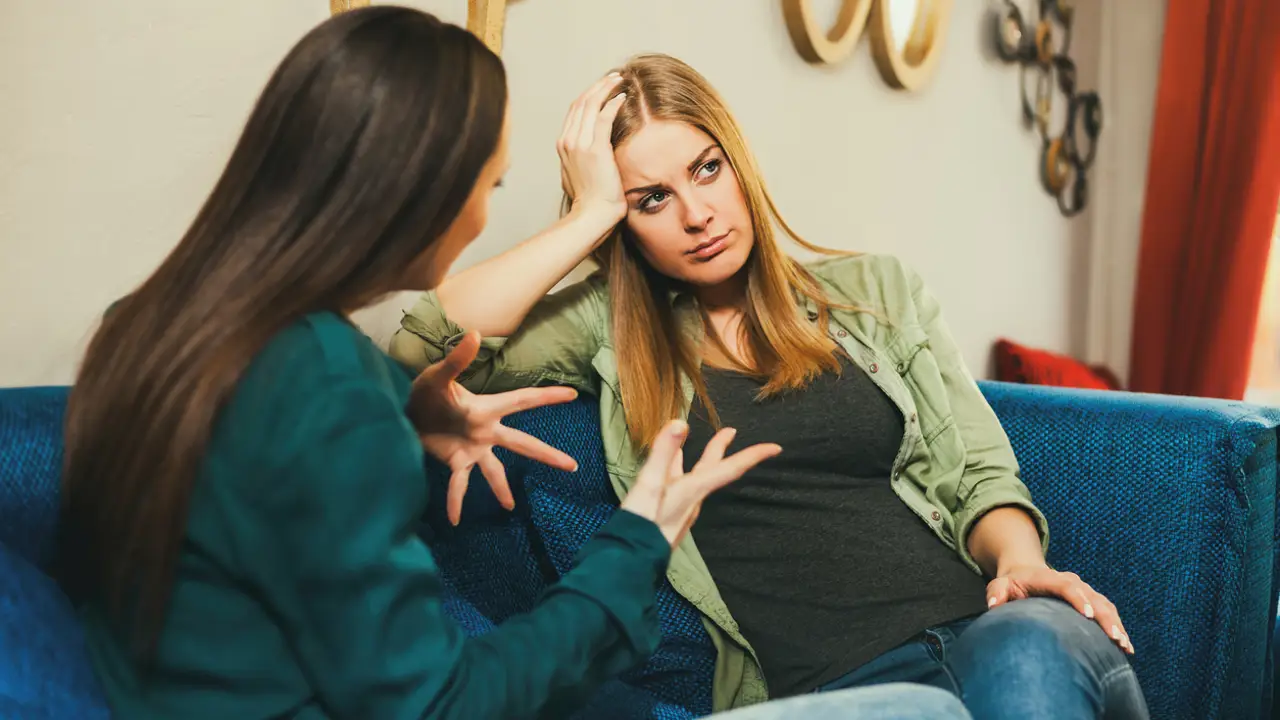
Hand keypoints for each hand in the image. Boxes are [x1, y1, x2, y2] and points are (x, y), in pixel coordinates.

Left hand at [408, 332, 579, 525]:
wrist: (402, 412)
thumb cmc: (423, 391)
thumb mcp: (438, 376)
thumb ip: (457, 359)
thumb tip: (474, 332)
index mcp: (486, 409)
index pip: (522, 401)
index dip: (546, 397)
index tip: (571, 394)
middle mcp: (486, 431)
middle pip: (522, 444)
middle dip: (546, 454)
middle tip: (572, 465)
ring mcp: (473, 449)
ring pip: (495, 471)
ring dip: (502, 488)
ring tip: (510, 507)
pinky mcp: (456, 462)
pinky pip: (459, 485)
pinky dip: (456, 502)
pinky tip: (455, 520)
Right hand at [557, 73, 626, 225]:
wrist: (592, 216)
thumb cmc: (591, 202)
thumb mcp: (580, 176)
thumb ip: (582, 160)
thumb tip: (592, 155)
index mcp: (563, 145)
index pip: (575, 111)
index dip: (589, 95)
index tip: (604, 88)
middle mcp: (567, 141)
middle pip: (580, 103)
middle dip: (598, 86)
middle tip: (614, 77)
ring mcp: (579, 144)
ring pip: (590, 104)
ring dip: (605, 88)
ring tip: (620, 80)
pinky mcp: (595, 149)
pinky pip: (603, 117)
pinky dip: (613, 103)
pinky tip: (623, 97)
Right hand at [621, 420, 780, 546]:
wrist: (629, 563)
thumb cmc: (641, 526)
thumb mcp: (650, 485)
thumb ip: (663, 453)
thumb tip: (680, 422)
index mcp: (693, 490)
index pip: (729, 468)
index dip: (753, 455)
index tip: (776, 448)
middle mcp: (692, 500)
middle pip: (713, 470)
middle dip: (721, 449)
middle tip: (732, 431)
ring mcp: (681, 509)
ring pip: (695, 477)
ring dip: (701, 459)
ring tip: (698, 443)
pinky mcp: (668, 515)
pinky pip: (679, 486)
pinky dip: (677, 470)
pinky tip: (670, 470)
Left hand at [987, 564, 1133, 654]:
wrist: (1025, 571)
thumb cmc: (1012, 582)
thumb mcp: (999, 584)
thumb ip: (996, 592)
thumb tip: (993, 605)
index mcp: (1050, 578)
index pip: (1067, 586)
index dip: (1079, 599)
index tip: (1088, 615)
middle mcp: (1072, 582)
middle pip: (1094, 597)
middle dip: (1106, 618)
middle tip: (1115, 638)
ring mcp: (1084, 591)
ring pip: (1106, 606)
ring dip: (1117, 625)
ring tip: (1125, 646)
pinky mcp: (1092, 600)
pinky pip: (1108, 612)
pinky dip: (1118, 627)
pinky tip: (1126, 647)